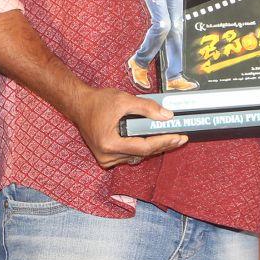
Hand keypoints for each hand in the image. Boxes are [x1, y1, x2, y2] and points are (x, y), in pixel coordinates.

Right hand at [69, 86, 187, 168]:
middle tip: (180, 138)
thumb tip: (166, 116)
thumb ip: (146, 108)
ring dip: (153, 147)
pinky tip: (153, 140)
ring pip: (137, 156)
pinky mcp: (106, 158)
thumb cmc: (98, 101)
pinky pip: (129, 155)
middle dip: (163, 145)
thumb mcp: (123, 100)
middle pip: (142, 154)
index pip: (144, 147)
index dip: (163, 142)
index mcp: (109, 144)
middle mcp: (107, 156)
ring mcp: (106, 159)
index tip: (179, 137)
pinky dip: (141, 147)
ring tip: (170, 137)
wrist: (78, 105)